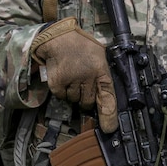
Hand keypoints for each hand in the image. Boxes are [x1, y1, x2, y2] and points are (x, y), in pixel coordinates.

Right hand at [31, 17, 117, 132]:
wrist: (58, 37)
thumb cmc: (81, 46)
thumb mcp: (98, 57)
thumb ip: (102, 76)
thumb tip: (105, 100)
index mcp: (101, 69)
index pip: (107, 96)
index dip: (109, 115)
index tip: (109, 128)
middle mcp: (87, 76)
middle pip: (88, 103)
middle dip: (85, 97)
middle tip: (82, 83)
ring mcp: (72, 80)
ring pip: (74, 100)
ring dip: (73, 93)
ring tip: (72, 76)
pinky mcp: (58, 83)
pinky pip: (62, 97)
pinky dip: (62, 90)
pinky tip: (63, 77)